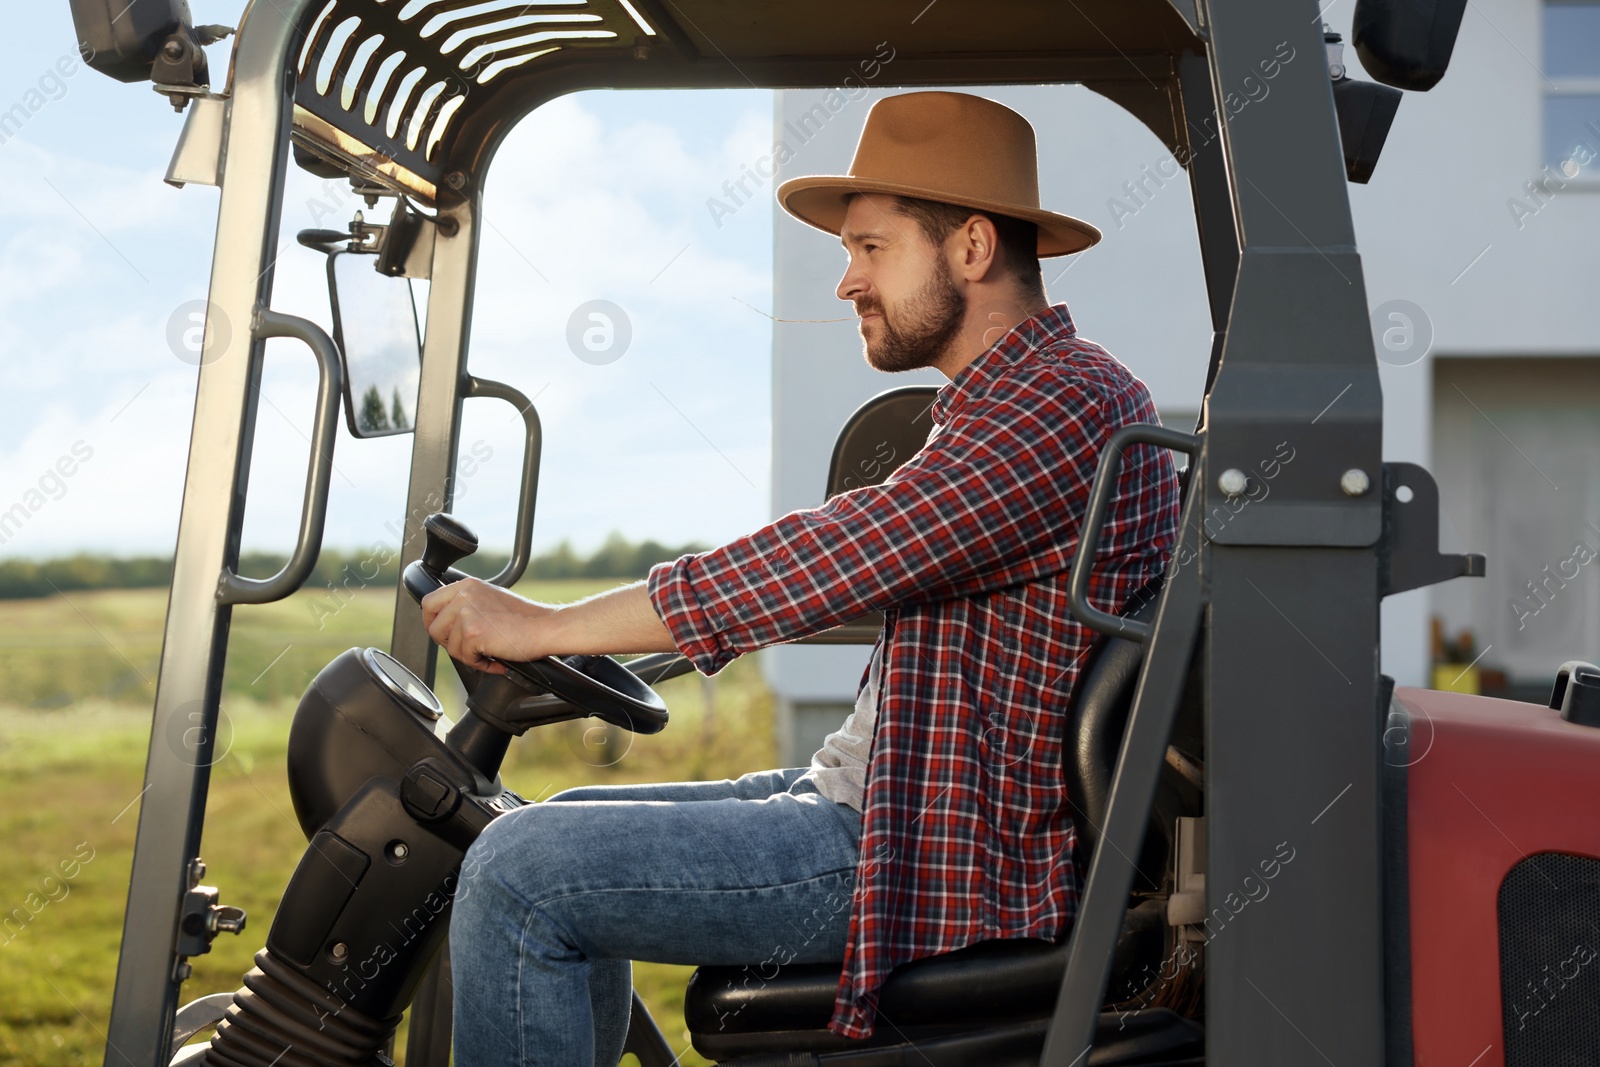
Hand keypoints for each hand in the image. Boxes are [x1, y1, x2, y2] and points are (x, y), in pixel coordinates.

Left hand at [420, 578, 558, 673]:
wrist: (546, 627)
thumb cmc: (525, 618)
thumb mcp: (490, 599)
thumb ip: (468, 605)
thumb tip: (447, 624)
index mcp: (467, 586)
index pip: (429, 602)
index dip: (432, 622)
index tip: (443, 634)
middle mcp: (464, 595)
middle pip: (433, 627)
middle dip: (448, 643)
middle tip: (468, 649)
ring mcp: (467, 613)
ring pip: (449, 646)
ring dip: (468, 656)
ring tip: (489, 654)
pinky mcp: (473, 633)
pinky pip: (465, 658)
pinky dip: (481, 664)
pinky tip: (496, 659)